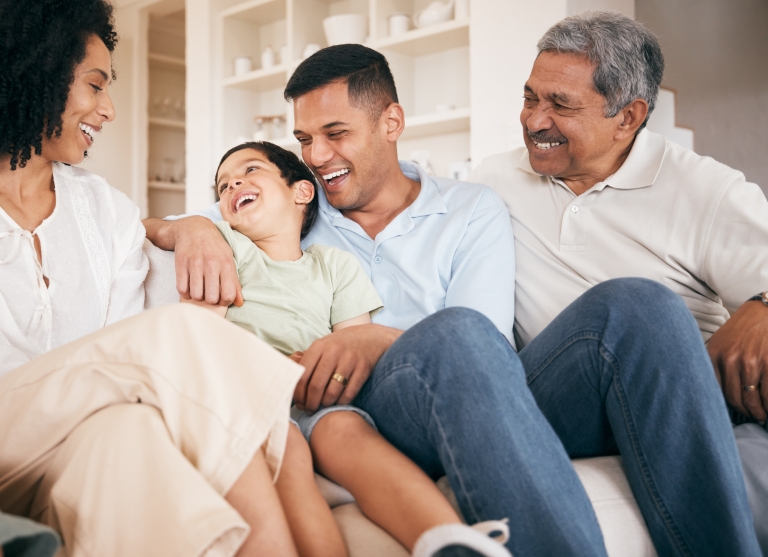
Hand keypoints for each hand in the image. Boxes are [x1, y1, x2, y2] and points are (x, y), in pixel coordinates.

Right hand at [173, 217, 242, 305]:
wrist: (194, 228)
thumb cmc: (215, 247)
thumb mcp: (229, 260)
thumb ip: (235, 282)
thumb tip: (239, 303)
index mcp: (226, 264)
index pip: (228, 295)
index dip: (225, 302)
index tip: (221, 298)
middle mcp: (211, 264)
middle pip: (211, 298)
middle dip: (210, 300)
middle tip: (209, 293)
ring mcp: (195, 264)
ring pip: (196, 295)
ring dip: (197, 296)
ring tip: (199, 289)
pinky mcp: (180, 264)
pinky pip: (182, 289)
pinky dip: (185, 292)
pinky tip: (189, 286)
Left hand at [293, 324, 401, 411]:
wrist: (370, 337)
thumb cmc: (341, 346)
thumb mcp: (323, 346)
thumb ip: (309, 362)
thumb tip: (292, 386)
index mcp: (319, 347)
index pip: (302, 376)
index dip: (299, 394)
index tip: (299, 404)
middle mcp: (333, 352)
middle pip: (316, 386)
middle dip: (311, 403)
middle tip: (310, 410)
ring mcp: (350, 360)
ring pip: (332, 392)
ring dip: (325, 404)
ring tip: (323, 406)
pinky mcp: (363, 368)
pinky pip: (349, 393)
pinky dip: (342, 402)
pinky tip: (338, 403)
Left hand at [708, 300, 767, 421]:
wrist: (765, 311)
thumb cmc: (742, 330)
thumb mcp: (721, 343)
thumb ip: (716, 365)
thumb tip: (715, 394)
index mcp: (715, 355)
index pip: (714, 390)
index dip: (724, 406)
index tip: (729, 413)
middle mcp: (730, 360)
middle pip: (735, 399)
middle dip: (745, 412)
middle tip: (751, 416)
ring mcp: (751, 363)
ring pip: (753, 400)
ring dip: (758, 412)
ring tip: (761, 415)